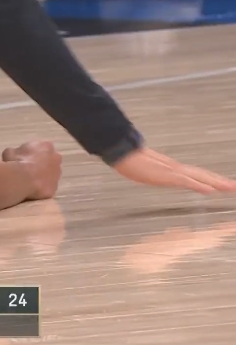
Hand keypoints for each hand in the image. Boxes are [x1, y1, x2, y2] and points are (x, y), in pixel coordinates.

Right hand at [2, 141, 62, 200]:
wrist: (22, 179)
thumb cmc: (16, 161)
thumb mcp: (10, 152)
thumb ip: (16, 152)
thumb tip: (15, 156)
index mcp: (46, 146)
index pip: (41, 149)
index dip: (31, 154)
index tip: (23, 159)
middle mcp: (56, 158)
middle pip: (48, 161)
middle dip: (40, 165)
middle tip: (26, 171)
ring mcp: (57, 174)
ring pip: (49, 175)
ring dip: (41, 177)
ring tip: (27, 182)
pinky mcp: (54, 188)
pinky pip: (46, 188)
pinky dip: (40, 189)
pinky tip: (30, 191)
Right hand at [113, 148, 235, 193]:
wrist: (120, 152)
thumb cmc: (129, 159)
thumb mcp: (144, 168)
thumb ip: (153, 169)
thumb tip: (155, 170)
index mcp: (171, 168)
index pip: (196, 174)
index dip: (210, 178)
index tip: (223, 183)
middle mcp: (176, 168)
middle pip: (203, 175)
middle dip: (220, 181)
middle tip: (235, 186)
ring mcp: (172, 172)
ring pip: (199, 178)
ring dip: (217, 183)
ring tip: (232, 187)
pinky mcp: (166, 176)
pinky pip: (186, 182)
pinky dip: (199, 186)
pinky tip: (210, 191)